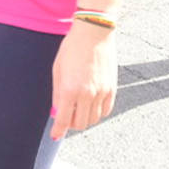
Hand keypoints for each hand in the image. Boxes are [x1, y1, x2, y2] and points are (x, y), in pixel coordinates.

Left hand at [50, 21, 116, 140]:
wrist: (94, 33)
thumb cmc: (71, 48)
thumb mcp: (57, 69)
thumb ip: (57, 94)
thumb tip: (57, 112)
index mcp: (70, 90)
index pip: (64, 120)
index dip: (59, 130)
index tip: (55, 135)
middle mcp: (87, 94)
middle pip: (81, 124)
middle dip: (71, 124)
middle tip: (66, 117)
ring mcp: (102, 92)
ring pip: (94, 119)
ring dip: (84, 119)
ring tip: (78, 109)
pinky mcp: (112, 89)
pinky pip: (106, 111)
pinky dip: (97, 113)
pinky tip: (90, 105)